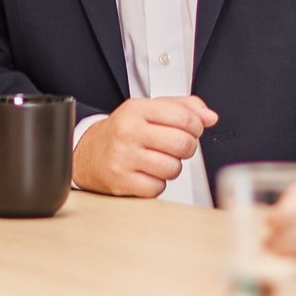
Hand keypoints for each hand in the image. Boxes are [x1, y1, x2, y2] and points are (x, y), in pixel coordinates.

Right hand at [72, 96, 217, 197]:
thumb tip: (210, 117)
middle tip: (177, 148)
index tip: (191, 130)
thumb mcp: (148, 110)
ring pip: (173, 168)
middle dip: (187, 148)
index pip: (184, 118)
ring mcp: (124, 158)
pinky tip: (145, 174)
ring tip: (157, 161)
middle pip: (183, 144)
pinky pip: (158, 188)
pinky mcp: (122, 182)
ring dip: (171, 168)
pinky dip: (156, 184)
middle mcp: (129, 132)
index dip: (196, 127)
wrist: (85, 154)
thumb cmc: (122, 132)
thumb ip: (182, 107)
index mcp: (136, 109)